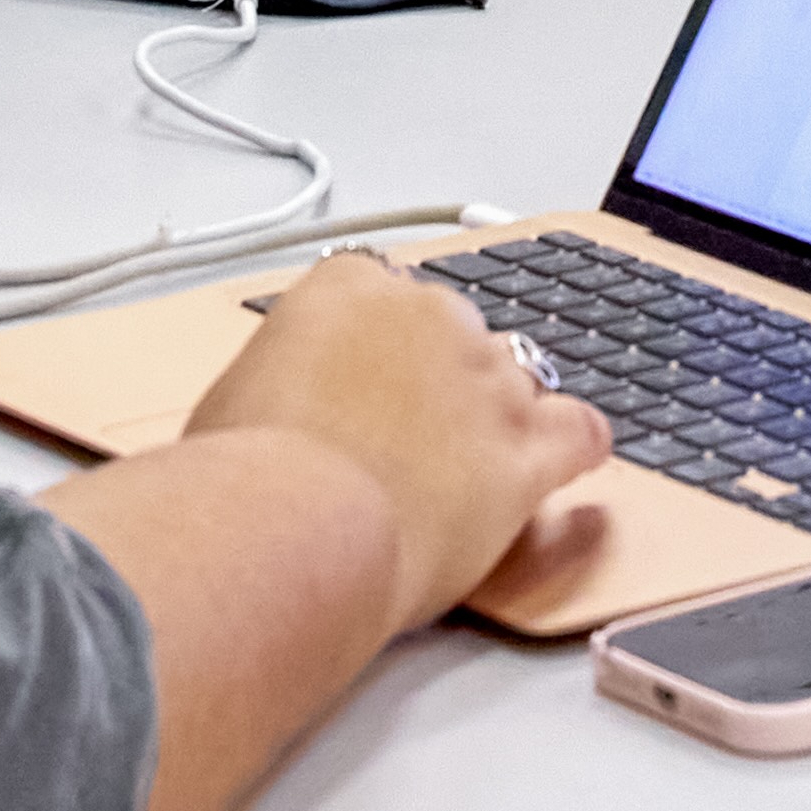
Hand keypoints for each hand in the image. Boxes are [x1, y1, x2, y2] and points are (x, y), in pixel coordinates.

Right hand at [184, 254, 617, 639]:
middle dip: (438, 382)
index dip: (377, 345)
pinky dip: (577, 448)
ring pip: (516, 379)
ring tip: (466, 467)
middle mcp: (429, 315)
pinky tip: (570, 463)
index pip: (380, 290)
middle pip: (455, 334)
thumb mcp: (230, 399)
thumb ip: (279, 381)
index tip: (364, 380)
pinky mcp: (526, 448)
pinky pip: (580, 433)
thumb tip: (276, 410)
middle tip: (402, 443)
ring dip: (497, 416)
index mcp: (349, 287)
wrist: (289, 522)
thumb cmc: (242, 475)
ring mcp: (485, 379)